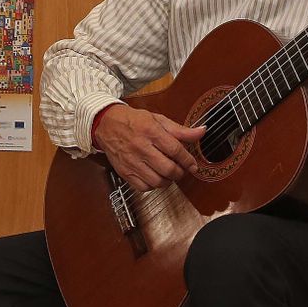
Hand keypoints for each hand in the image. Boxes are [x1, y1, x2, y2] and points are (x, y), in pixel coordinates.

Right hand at [91, 104, 205, 191]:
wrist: (106, 124)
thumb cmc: (133, 121)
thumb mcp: (158, 119)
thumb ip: (181, 129)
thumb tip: (202, 132)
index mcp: (151, 131)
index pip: (176, 150)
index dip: (188, 160)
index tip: (193, 165)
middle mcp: (141, 147)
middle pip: (168, 168)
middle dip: (180, 172)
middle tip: (181, 170)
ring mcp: (132, 161)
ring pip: (157, 181)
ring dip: (168, 180)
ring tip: (169, 173)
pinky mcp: (125, 172)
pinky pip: (144, 187)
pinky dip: (153, 185)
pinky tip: (155, 176)